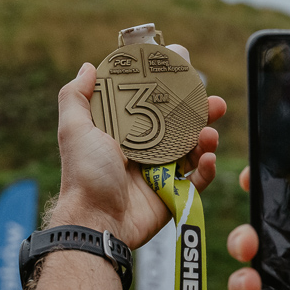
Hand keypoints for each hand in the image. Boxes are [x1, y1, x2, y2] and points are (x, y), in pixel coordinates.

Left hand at [50, 45, 226, 247]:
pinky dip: (207, 169)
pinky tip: (208, 159)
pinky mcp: (173, 195)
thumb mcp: (74, 130)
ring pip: (193, 149)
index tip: (186, 73)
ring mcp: (160, 172)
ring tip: (210, 134)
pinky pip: (197, 180)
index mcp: (125, 131)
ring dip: (207, 138)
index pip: (153, 103)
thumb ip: (76, 97)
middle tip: (214, 103)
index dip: (171, 88)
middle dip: (200, 111)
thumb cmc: (84, 176)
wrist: (96, 221)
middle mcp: (145, 149)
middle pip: (180, 124)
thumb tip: (89, 67)